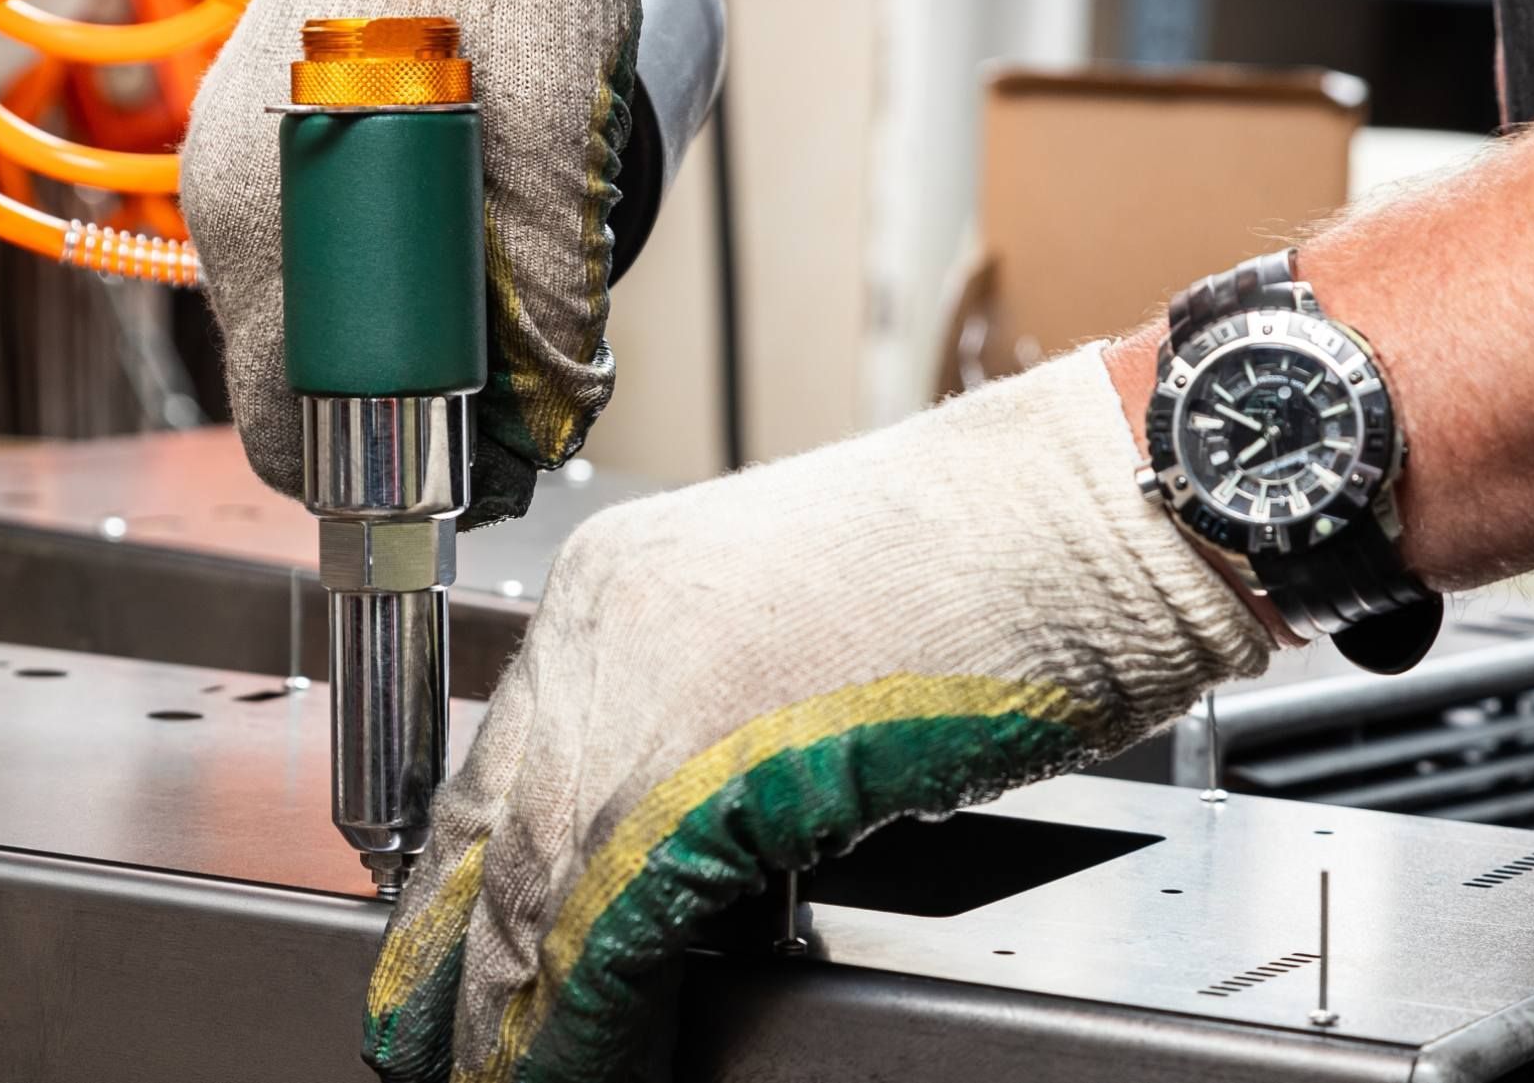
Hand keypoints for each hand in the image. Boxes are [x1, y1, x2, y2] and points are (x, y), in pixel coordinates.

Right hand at [181, 0, 672, 523]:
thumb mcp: (552, 140)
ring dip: (402, 343)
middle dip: (395, 410)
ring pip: (316, 317)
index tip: (470, 478)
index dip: (377, 469)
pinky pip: (325, 252)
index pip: (282, 416)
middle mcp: (228, 194)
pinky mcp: (284, 133)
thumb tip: (553, 412)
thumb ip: (548, 292)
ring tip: (499, 317)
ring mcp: (248, 160)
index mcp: (259, 210)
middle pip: (295, 375)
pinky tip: (459, 247)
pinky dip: (392, 280)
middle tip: (504, 410)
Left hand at [361, 346, 1266, 1082]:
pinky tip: (580, 1062)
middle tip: (433, 1049)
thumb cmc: (991, 570)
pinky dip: (586, 1018)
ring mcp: (648, 688)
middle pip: (489, 835)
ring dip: (514, 1013)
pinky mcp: (711, 765)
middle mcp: (605, 630)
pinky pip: (610, 921)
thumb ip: (707, 740)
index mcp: (619, 593)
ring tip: (499, 1081)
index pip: (500, 769)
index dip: (469, 889)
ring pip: (531, 891)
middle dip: (458, 965)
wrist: (1100, 508)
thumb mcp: (796, 650)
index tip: (452, 969)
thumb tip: (669, 868)